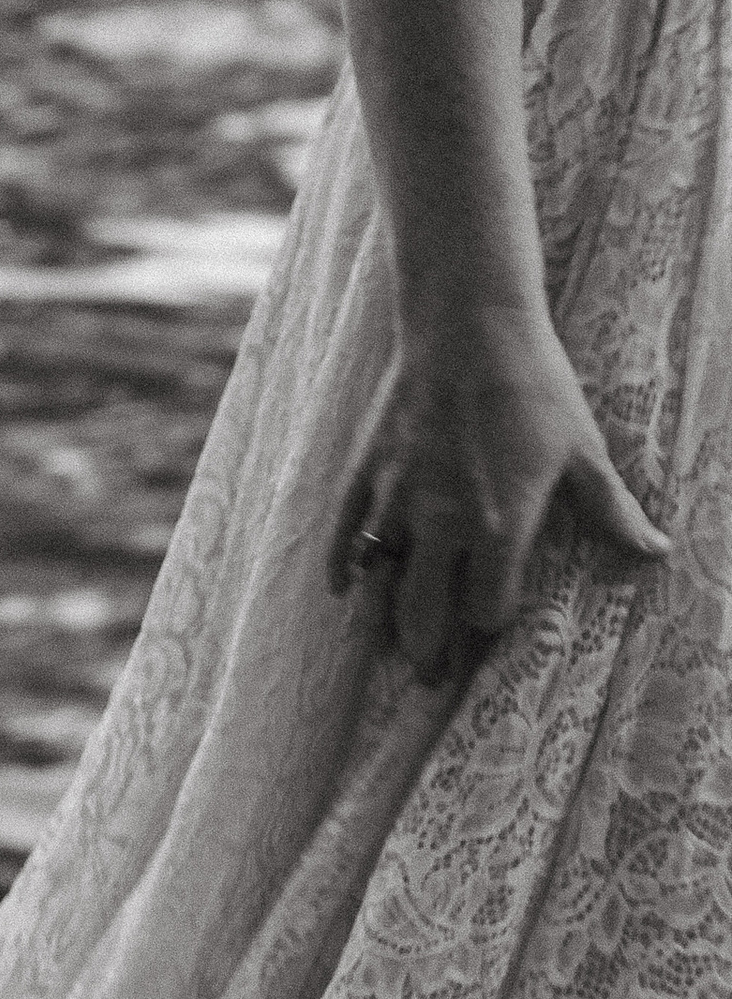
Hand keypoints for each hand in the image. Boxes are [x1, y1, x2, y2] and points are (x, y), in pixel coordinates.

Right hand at [329, 299, 666, 682]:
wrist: (470, 322)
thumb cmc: (535, 384)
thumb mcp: (582, 449)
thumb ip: (612, 511)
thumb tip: (656, 553)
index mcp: (498, 529)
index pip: (487, 609)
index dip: (491, 623)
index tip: (494, 622)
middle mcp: (442, 528)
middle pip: (423, 617)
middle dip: (427, 652)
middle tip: (429, 675)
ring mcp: (398, 503)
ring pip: (379, 587)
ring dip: (383, 622)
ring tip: (391, 644)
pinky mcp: (367, 475)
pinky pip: (345, 536)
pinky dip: (342, 567)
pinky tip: (343, 589)